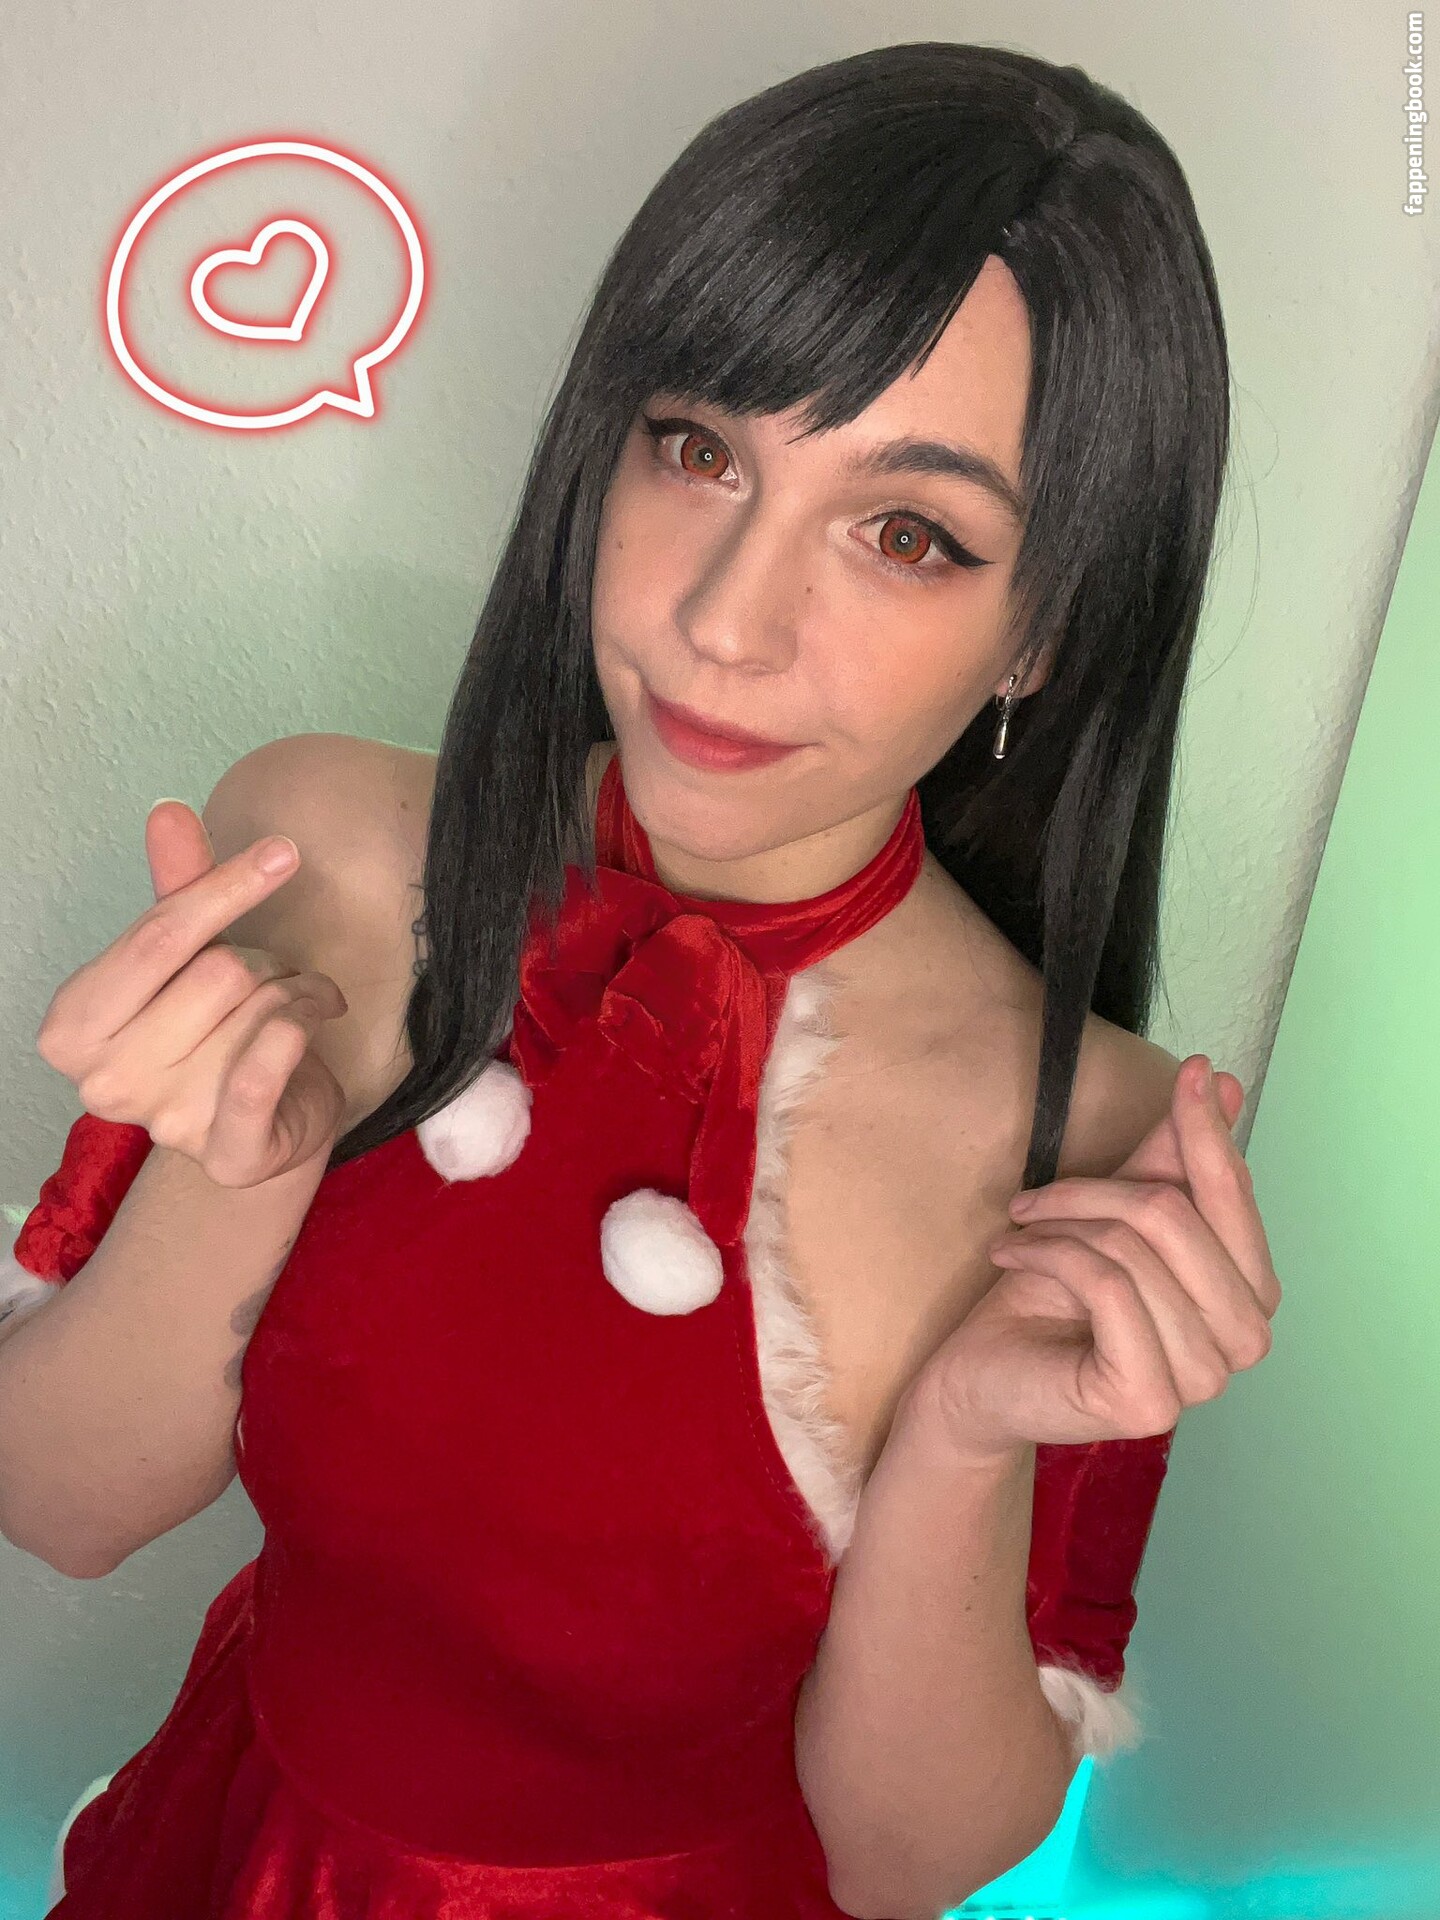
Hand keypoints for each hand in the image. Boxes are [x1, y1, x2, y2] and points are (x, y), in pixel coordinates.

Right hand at [36, 798, 350, 1186]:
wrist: (262, 1127)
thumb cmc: (216, 1033)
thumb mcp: (190, 958)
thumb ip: (180, 889)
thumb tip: (169, 811)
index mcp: (74, 1026)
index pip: (159, 935)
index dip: (228, 886)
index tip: (283, 851)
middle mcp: (104, 1082)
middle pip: (218, 974)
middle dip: (267, 963)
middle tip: (280, 977)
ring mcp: (161, 1124)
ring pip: (258, 1013)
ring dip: (300, 995)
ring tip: (301, 1008)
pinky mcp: (226, 1155)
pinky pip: (265, 1072)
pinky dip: (298, 1035)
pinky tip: (310, 1028)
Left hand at [918, 1056, 1281, 1455]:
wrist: (980, 1374)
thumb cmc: (1048, 1296)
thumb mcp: (1110, 1213)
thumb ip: (1170, 1159)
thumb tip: (1222, 1081)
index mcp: (1250, 1295)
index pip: (1236, 1197)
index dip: (1209, 1131)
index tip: (1196, 1068)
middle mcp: (1244, 1342)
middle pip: (1178, 1217)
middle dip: (1097, 1188)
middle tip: (1035, 1197)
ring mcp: (1204, 1382)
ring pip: (1135, 1249)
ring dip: (1062, 1223)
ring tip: (1021, 1229)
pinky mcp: (1151, 1403)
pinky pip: (1106, 1286)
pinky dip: (1049, 1253)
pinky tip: (1010, 1252)